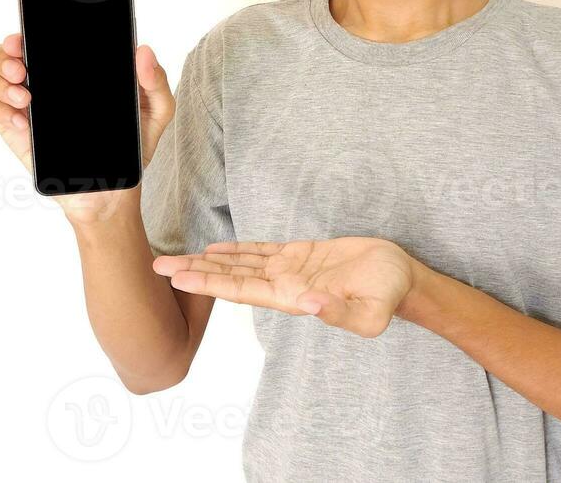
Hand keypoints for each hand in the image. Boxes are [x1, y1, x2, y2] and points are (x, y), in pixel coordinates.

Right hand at [0, 33, 175, 224]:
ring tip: (24, 97)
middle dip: (4, 54)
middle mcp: (43, 82)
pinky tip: (22, 122)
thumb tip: (142, 50)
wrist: (114, 190)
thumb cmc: (132, 146)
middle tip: (21, 68)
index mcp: (71, 70)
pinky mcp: (15, 131)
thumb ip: (155, 80)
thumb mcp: (156, 111)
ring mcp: (25, 106)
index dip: (27, 30)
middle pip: (3, 52)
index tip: (28, 37)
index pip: (40, 38)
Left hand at [152, 237, 418, 338]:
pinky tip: (216, 247)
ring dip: (208, 261)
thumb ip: (340, 312)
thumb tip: (308, 304)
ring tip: (177, 257)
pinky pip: (261, 250)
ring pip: (240, 263)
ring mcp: (290, 269)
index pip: (241, 291)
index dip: (210, 284)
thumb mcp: (371, 312)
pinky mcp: (301, 254)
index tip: (180, 279)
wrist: (401, 279)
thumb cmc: (388, 295)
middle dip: (195, 272)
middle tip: (158, 266)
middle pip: (231, 278)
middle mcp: (283, 285)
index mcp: (293, 299)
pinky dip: (237, 249)